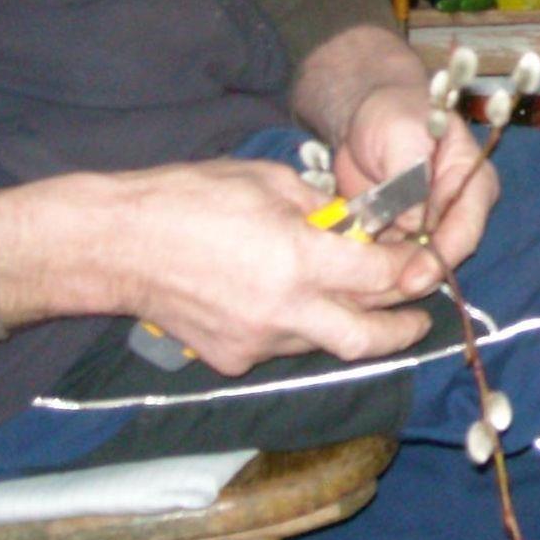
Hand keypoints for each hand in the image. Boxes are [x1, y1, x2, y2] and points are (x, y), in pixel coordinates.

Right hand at [0, 159, 446, 374]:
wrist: (114, 244)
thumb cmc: (188, 197)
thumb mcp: (269, 181)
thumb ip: (321, 209)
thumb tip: (355, 225)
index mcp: (299, 259)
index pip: (382, 278)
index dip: (412, 272)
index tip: (425, 264)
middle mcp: (284, 310)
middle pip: (368, 338)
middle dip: (404, 330)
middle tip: (421, 317)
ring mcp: (256, 342)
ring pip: (324, 344)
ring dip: (348, 326)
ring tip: (357, 303)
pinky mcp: (230, 358)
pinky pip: (282, 347)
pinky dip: (298, 328)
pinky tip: (288, 302)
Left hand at [290, 25, 499, 296]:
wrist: (367, 116)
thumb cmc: (395, 115)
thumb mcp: (404, 135)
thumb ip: (410, 178)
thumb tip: (411, 225)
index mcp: (472, 183)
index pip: (464, 231)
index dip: (439, 259)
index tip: (410, 280)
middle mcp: (456, 212)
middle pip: (440, 258)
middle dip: (410, 279)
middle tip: (375, 296)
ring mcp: (428, 229)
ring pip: (413, 267)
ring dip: (386, 281)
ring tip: (353, 293)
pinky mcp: (399, 237)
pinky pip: (388, 263)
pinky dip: (368, 272)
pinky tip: (343, 281)